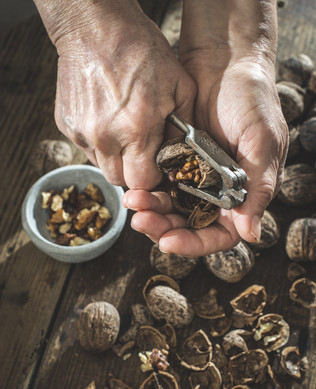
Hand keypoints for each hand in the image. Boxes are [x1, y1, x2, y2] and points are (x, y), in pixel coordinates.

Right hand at [44, 1, 195, 189]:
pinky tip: (108, 122)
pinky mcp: (67, 126)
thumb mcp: (179, 85)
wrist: (95, 26)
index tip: (157, 168)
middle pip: (120, 180)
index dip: (153, 179)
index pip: (143, 181)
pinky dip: (100, 144)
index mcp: (137, 129)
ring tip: (125, 133)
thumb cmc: (139, 50)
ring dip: (116, 159)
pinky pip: (87, 150)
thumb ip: (184, 128)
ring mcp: (82, 133)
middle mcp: (105, 136)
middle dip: (134, 173)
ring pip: (102, 167)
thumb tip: (181, 156)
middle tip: (142, 153)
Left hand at [123, 1, 288, 255]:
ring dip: (150, 210)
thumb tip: (251, 235)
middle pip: (189, 225)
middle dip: (164, 228)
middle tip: (141, 220)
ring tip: (133, 200)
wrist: (224, 60)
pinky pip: (157, 183)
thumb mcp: (262, 142)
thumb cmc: (252, 100)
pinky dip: (145, 188)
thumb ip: (258, 188)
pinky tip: (132, 186)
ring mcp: (194, 177)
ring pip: (169, 207)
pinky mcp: (174, 160)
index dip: (195, 244)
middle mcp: (217, 191)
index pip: (220, 235)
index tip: (169, 242)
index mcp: (243, 195)